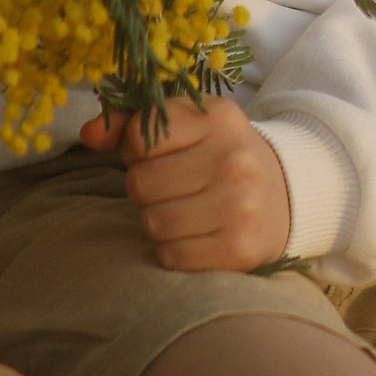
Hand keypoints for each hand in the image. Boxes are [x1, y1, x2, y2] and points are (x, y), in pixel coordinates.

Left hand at [81, 96, 293, 271]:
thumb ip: (131, 122)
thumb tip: (87, 133)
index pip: (140, 137)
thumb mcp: (188, 125)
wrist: (287, 196)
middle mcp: (233, 161)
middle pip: (140, 183)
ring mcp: (239, 207)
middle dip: (145, 188)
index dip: (137, 150)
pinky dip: (172, 249)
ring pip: (152, 222)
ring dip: (157, 220)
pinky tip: (194, 234)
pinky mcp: (239, 250)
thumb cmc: (220, 155)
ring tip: (183, 210)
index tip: (159, 155)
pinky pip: (171, 255)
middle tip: (171, 187)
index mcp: (218, 119)